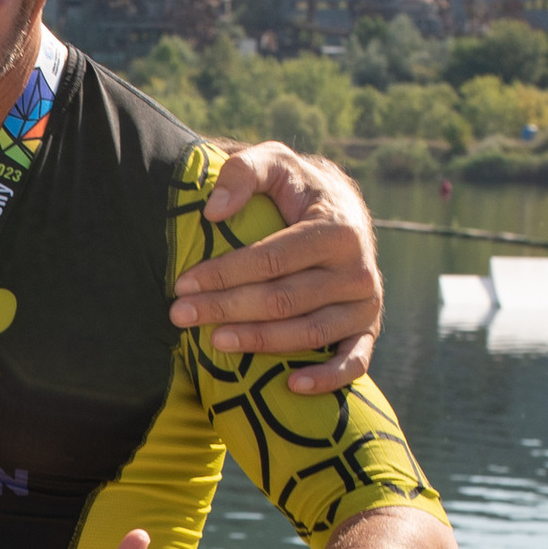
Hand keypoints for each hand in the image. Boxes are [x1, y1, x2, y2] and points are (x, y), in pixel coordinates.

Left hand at [172, 139, 381, 392]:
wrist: (343, 208)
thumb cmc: (297, 188)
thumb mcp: (273, 162)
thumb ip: (243, 172)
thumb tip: (213, 212)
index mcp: (337, 229)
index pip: (272, 260)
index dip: (224, 274)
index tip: (183, 284)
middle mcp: (359, 269)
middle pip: (283, 300)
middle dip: (226, 308)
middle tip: (179, 315)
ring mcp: (367, 304)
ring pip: (309, 333)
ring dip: (259, 342)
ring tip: (214, 342)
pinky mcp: (368, 329)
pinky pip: (354, 362)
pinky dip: (326, 378)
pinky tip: (291, 386)